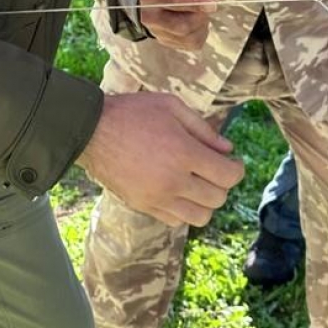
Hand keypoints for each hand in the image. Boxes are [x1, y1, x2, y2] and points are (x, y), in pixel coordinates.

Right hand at [77, 92, 242, 225]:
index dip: (237, 169)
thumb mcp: (170, 106)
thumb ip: (203, 128)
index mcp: (183, 153)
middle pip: (217, 198)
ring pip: (200, 217)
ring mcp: (156, 197)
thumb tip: (227, 149)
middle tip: (214, 169)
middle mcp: (173, 181)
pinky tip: (177, 191)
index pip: (228, 176)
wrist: (90, 131)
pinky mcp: (142, 205)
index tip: (232, 161)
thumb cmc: (131, 113)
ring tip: (197, 184)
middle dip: (222, 183)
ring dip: (205, 202)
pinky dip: (183, 210)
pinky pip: (175, 220)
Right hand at [138, 0, 215, 50]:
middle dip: (201, 15)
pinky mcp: (167, 42)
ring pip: (189, 36)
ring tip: (198, 12)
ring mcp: (157, 33)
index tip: (212, 5)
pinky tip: (195, 22)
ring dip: (201, 24)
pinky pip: (192, 43)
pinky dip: (200, 33)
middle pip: (183, 25)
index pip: (173, 1)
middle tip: (206, 5)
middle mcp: (150, 17)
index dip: (194, 3)